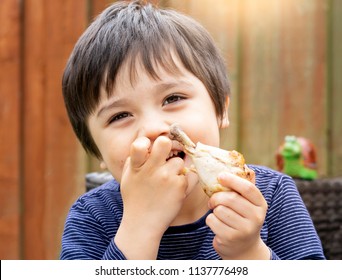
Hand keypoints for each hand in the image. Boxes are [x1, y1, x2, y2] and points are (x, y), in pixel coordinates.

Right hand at [115, 136, 187, 258]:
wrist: (142, 224)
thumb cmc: (135, 199)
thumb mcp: (127, 177)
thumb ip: (134, 159)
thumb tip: (146, 145)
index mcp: (136, 166)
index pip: (140, 143)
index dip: (146, 142)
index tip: (149, 148)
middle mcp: (151, 169)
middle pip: (165, 142)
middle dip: (168, 145)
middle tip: (167, 154)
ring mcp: (167, 178)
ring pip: (179, 161)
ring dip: (176, 168)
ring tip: (168, 181)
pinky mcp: (180, 186)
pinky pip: (188, 174)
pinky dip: (183, 180)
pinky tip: (174, 189)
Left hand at [206, 172, 269, 259]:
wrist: (243, 247)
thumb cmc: (242, 218)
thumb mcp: (248, 204)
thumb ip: (245, 186)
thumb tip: (244, 164)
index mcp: (261, 204)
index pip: (248, 188)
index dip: (232, 180)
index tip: (220, 176)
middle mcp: (256, 217)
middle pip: (229, 199)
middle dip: (216, 197)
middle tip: (213, 201)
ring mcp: (244, 229)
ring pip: (219, 210)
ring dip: (214, 210)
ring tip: (218, 214)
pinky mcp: (231, 238)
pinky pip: (212, 221)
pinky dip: (210, 221)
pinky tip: (217, 224)